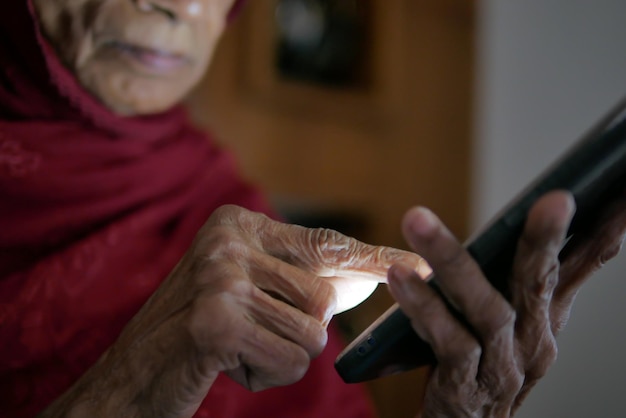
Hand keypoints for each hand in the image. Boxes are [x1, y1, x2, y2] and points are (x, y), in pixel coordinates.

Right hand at [40, 205, 423, 417]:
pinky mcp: (217, 322)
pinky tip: (224, 365)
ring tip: (234, 349)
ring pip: (313, 332)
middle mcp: (228, 240)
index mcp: (237, 224)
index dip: (374, 259)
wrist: (133, 377)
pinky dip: (267, 375)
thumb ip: (297, 276)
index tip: (420, 264)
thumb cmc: (199, 334)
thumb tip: (369, 272)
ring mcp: (220, 277)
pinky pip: (291, 360)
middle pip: (324, 295)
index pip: (324, 243)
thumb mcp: (246, 290)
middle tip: (250, 333)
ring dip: (281, 355)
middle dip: (298, 329)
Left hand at [387, 190, 625, 417]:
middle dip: (546, 240)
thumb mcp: (513, 320)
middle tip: (554, 199)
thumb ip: (523, 278)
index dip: (608, 229)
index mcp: (548, 317)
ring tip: (418, 219)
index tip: (621, 186)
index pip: (585, 265)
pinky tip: (400, 275)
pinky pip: (446, 341)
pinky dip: (423, 306)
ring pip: (488, 309)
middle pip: (540, 283)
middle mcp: (535, 341)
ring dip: (453, 261)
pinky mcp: (464, 386)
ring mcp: (503, 367)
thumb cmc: (484, 363)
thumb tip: (535, 218)